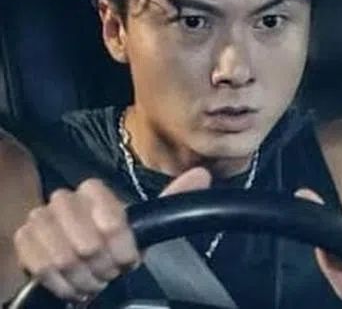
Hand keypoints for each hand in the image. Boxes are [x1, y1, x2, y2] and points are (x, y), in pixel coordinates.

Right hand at [13, 168, 210, 302]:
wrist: (80, 259)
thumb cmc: (114, 242)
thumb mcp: (144, 224)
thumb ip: (172, 199)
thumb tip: (202, 174)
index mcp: (93, 190)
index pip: (111, 220)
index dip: (123, 246)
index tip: (129, 258)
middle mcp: (62, 199)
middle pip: (88, 243)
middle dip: (105, 266)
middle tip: (111, 272)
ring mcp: (39, 219)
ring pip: (65, 259)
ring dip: (85, 278)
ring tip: (95, 279)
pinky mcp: (23, 241)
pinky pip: (43, 269)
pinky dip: (64, 284)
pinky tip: (75, 284)